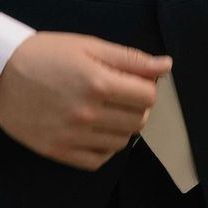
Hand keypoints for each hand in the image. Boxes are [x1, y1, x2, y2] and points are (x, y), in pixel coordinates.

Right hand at [0, 33, 171, 170]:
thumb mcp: (89, 47)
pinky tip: (95, 131)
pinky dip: (103, 148)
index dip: (147, 87)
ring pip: (122, 142)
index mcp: (98, 83)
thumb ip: (131, 59)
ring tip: (105, 111)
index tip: (135, 82)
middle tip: (119, 95)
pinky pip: (98, 160)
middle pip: (139, 121)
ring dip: (122, 128)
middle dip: (137, 107)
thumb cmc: (42, 56)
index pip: (148, 96)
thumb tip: (165, 66)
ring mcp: (72, 135)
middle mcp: (87, 113)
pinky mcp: (59, 151)